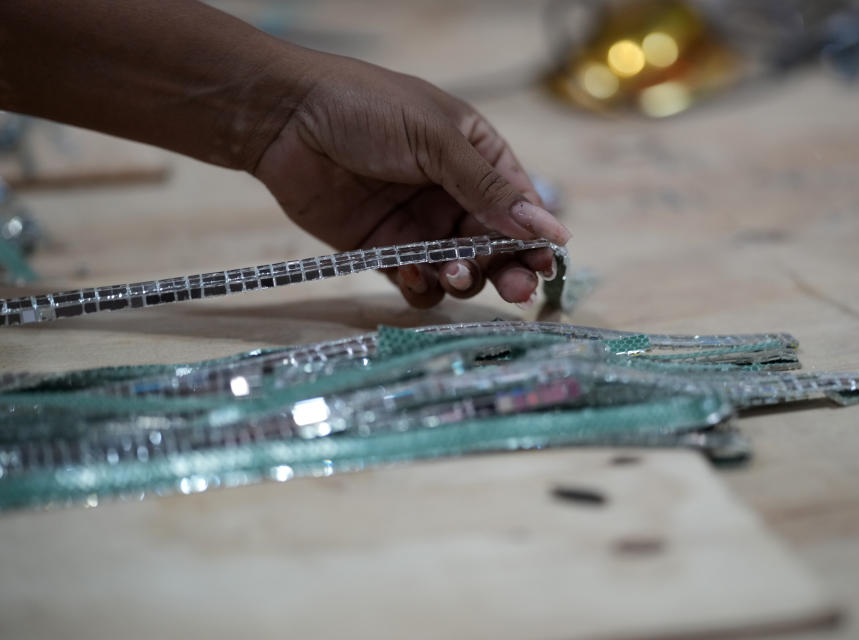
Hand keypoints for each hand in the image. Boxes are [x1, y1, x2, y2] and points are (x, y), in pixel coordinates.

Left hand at [253, 53, 570, 307]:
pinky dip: (420, 287)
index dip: (534, 237)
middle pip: (494, 245)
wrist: (285, 120)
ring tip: (450, 272)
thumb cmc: (366, 110)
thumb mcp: (436, 140)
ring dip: (463, 278)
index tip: (546, 264)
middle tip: (515, 289)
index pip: (517, 204)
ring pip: (458, 269)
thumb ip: (488, 188)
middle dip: (506, 268)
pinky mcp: (383, 250)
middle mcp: (451, 194)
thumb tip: (549, 228)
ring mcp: (418, 225)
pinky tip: (411, 275)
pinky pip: (415, 281)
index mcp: (474, 156)